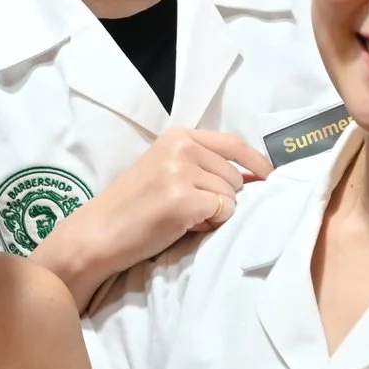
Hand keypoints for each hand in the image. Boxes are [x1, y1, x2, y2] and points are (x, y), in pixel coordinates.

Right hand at [74, 128, 270, 265]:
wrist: (98, 232)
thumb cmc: (132, 207)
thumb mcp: (167, 170)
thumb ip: (204, 166)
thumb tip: (257, 178)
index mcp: (177, 135)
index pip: (234, 143)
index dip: (257, 163)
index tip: (270, 177)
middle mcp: (181, 146)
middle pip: (235, 175)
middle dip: (221, 196)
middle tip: (188, 208)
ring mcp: (182, 171)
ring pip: (231, 196)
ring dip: (214, 212)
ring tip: (181, 217)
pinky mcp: (184, 199)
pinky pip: (223, 213)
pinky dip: (208, 225)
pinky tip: (181, 226)